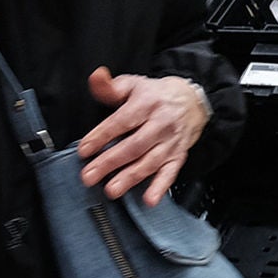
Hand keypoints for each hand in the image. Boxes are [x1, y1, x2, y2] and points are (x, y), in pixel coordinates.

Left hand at [80, 69, 207, 204]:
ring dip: (130, 178)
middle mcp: (160, 124)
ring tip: (111, 190)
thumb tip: (96, 77)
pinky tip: (149, 199)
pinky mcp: (179, 156)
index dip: (101, 136)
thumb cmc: (156, 95)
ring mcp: (170, 142)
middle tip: (89, 176)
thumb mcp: (132, 85)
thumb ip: (109, 86)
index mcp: (147, 103)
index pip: (121, 122)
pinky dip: (160, 187)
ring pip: (149, 162)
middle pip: (134, 145)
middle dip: (110, 162)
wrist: (192, 101)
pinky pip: (171, 173)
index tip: (84, 150)